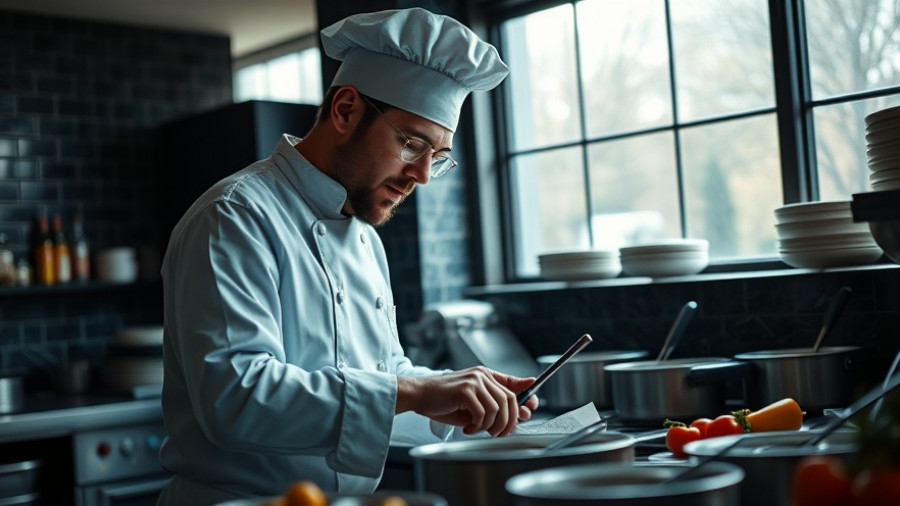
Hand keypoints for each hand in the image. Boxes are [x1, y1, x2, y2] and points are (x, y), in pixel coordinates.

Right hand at [397, 366, 537, 436]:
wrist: (419, 395)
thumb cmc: (444, 401)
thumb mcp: (472, 402)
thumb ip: (492, 405)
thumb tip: (517, 415)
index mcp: (485, 375)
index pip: (513, 383)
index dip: (526, 395)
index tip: (530, 407)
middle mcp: (482, 375)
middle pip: (509, 399)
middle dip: (509, 421)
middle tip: (500, 433)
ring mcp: (474, 381)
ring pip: (497, 408)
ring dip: (491, 426)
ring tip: (478, 430)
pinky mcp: (465, 390)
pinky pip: (483, 413)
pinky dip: (478, 426)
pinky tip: (468, 428)